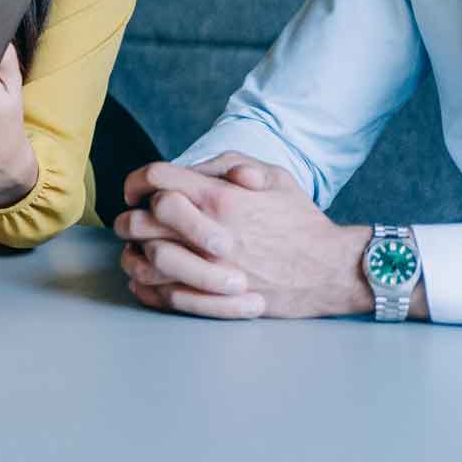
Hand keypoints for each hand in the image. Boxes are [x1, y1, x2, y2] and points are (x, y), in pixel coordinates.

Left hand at [112, 154, 375, 319]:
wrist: (332, 269)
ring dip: (132, 254)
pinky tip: (147, 280)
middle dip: (128, 219)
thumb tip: (193, 168)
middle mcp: (209, 232)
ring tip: (137, 251)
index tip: (135, 191)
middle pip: (139, 222)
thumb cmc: (301, 220)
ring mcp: (210, 269)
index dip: (136, 181)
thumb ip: (230, 162)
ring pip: (144, 262)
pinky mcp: (215, 299)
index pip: (155, 179)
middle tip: (131, 221)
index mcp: (219, 197)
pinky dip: (146, 287)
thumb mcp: (275, 176)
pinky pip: (162, 295)